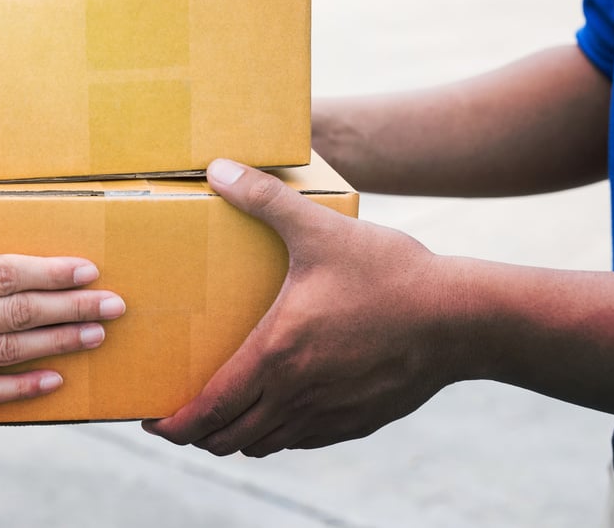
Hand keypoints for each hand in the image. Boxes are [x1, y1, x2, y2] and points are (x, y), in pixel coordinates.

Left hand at [144, 159, 460, 456]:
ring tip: (219, 419)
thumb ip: (264, 199)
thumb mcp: (320, 229)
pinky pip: (301, 441)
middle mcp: (297, 395)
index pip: (210, 408)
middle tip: (176, 420)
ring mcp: (329, 414)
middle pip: (228, 437)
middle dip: (195, 435)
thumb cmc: (389, 274)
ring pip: (264, 444)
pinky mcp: (358, 421)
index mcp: (277, 354)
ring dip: (233, 438)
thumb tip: (217, 168)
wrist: (461, 318)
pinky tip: (276, 414)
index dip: (174, 423)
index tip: (152, 421)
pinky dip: (276, 436)